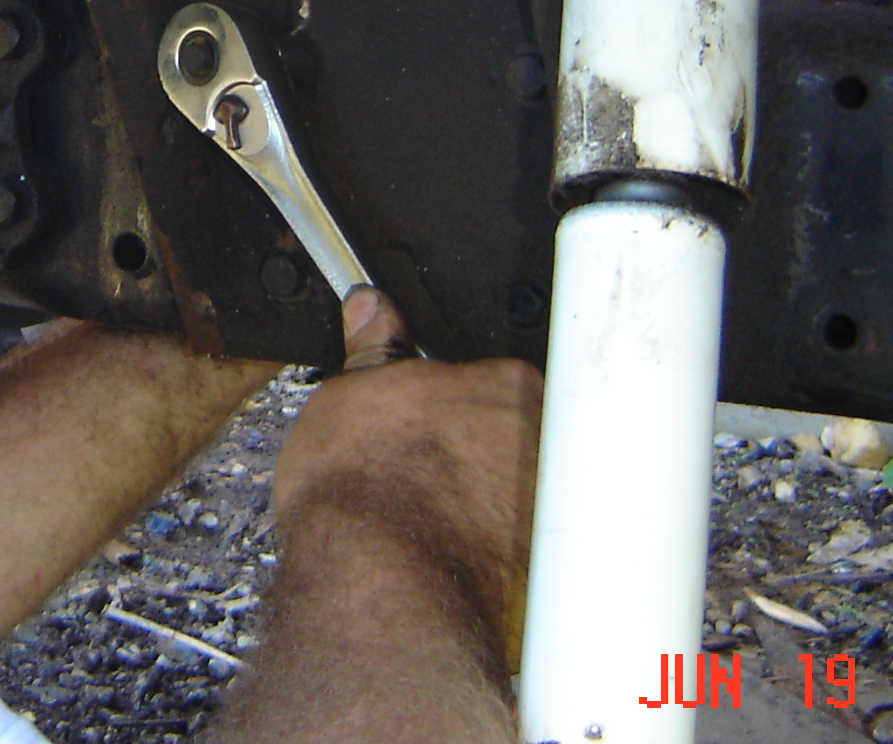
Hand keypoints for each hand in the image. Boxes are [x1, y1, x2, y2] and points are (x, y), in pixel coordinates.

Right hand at [273, 288, 541, 665]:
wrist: (375, 579)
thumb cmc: (365, 489)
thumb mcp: (350, 392)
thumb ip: (375, 348)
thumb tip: (373, 312)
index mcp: (508, 388)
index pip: (489, 382)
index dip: (451, 406)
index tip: (425, 427)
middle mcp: (542, 444)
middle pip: (506, 436)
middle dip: (470, 451)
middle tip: (420, 470)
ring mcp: (543, 509)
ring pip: (509, 493)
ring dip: (477, 501)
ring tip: (423, 516)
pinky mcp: (535, 570)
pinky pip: (508, 547)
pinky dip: (481, 549)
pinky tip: (438, 550)